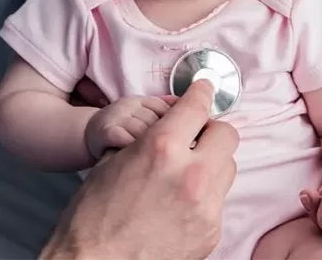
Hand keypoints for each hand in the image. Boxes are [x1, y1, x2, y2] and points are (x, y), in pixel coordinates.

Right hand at [41, 81, 239, 259]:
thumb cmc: (93, 217)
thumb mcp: (112, 162)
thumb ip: (147, 139)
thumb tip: (171, 126)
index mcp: (161, 148)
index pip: (197, 106)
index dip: (200, 93)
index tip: (202, 90)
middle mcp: (191, 174)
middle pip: (226, 134)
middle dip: (211, 131)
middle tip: (194, 137)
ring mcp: (205, 206)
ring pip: (228, 167)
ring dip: (211, 162)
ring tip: (185, 172)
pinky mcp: (211, 231)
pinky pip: (218, 200)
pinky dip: (204, 196)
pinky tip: (180, 203)